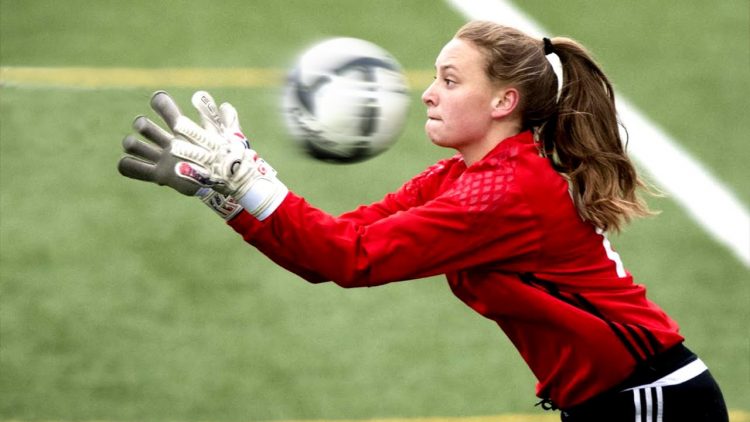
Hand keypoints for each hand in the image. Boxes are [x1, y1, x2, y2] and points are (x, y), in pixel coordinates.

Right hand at [118, 91, 243, 218]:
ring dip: (131, 143)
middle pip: (144, 126)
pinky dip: (126, 165)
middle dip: (142, 125)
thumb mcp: (230, 137)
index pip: (165, 108)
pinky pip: (132, 169)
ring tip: (141, 148)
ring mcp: (162, 158)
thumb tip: (223, 106)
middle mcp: (169, 142)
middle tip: (146, 129)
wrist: (225, 181)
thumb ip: (227, 121)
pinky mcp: (159, 175)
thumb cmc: (226, 156)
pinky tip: (129, 163)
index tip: (158, 100)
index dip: (160, 102)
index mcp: (182, 129)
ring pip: (134, 145)